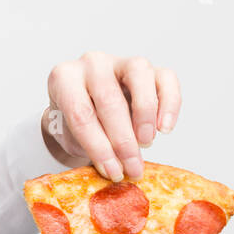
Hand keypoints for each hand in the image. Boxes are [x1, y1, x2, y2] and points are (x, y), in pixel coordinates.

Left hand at [40, 52, 181, 182]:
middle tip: (132, 167)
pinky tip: (165, 128)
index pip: (80, 113)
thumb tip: (115, 171)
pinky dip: (169, 104)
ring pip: (139, 75)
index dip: (98, 147)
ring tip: (146, 143)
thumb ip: (89, 148)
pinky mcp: (149, 67)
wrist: (91, 108)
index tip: (112, 172)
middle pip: (109, 98)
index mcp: (64, 78)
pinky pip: (165, 78)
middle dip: (123, 140)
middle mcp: (92, 63)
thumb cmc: (80, 123)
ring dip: (144, 114)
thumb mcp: (72, 137)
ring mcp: (121, 61)